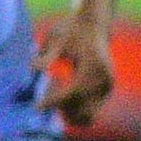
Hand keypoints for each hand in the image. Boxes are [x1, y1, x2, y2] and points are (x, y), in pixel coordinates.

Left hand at [33, 11, 114, 129]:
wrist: (94, 24)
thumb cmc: (71, 30)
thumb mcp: (56, 39)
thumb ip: (46, 56)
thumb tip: (33, 69)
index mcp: (93, 66)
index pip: (73, 93)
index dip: (53, 102)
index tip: (36, 106)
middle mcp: (104, 79)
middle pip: (82, 110)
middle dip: (61, 109)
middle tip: (46, 95)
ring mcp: (108, 87)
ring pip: (88, 115)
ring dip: (69, 112)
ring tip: (55, 94)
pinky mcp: (106, 91)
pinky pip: (91, 110)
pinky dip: (76, 109)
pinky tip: (64, 92)